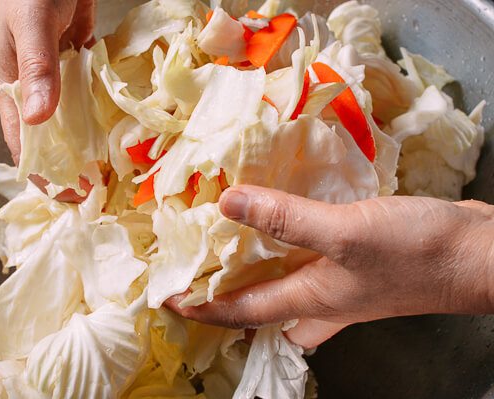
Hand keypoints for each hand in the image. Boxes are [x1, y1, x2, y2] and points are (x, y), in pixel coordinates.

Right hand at [0, 0, 95, 201]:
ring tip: (108, 172)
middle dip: (69, 166)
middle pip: (50, 138)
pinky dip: (99, 114)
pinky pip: (88, 97)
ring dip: (86, 145)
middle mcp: (34, 88)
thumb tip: (38, 118)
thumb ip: (36, 68)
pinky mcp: (78, 64)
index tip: (67, 196)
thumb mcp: (31, 26)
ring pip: (71, 121)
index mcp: (12, 86)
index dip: (42, 172)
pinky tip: (116, 132)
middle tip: (96, 192)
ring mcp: (58, 76)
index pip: (23, 141)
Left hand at [167, 186, 493, 348]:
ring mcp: (340, 284)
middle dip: (225, 294)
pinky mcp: (358, 261)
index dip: (200, 305)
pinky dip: (288, 245)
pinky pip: (308, 259)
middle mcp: (319, 299)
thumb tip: (227, 204)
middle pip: (259, 306)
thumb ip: (285, 218)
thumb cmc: (415, 253)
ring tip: (229, 244)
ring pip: (284, 284)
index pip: (238, 311)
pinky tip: (286, 221)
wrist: (480, 255)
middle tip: (197, 270)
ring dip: (255, 270)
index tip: (167, 297)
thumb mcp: (344, 232)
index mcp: (309, 301)